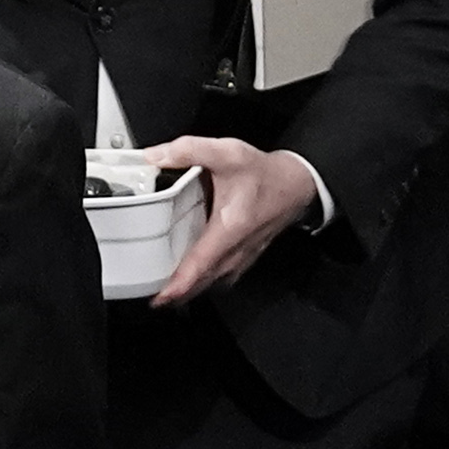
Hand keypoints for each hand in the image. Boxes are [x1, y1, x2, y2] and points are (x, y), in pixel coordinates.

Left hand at [135, 136, 319, 303]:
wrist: (297, 184)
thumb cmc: (265, 174)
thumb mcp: (228, 153)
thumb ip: (190, 150)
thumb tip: (155, 156)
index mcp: (229, 229)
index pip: (199, 265)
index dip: (177, 285)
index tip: (158, 298)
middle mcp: (236, 250)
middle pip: (201, 283)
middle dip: (175, 294)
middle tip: (150, 295)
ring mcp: (242, 257)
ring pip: (211, 283)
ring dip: (188, 290)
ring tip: (164, 290)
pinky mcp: (244, 257)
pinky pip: (220, 277)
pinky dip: (203, 282)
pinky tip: (191, 277)